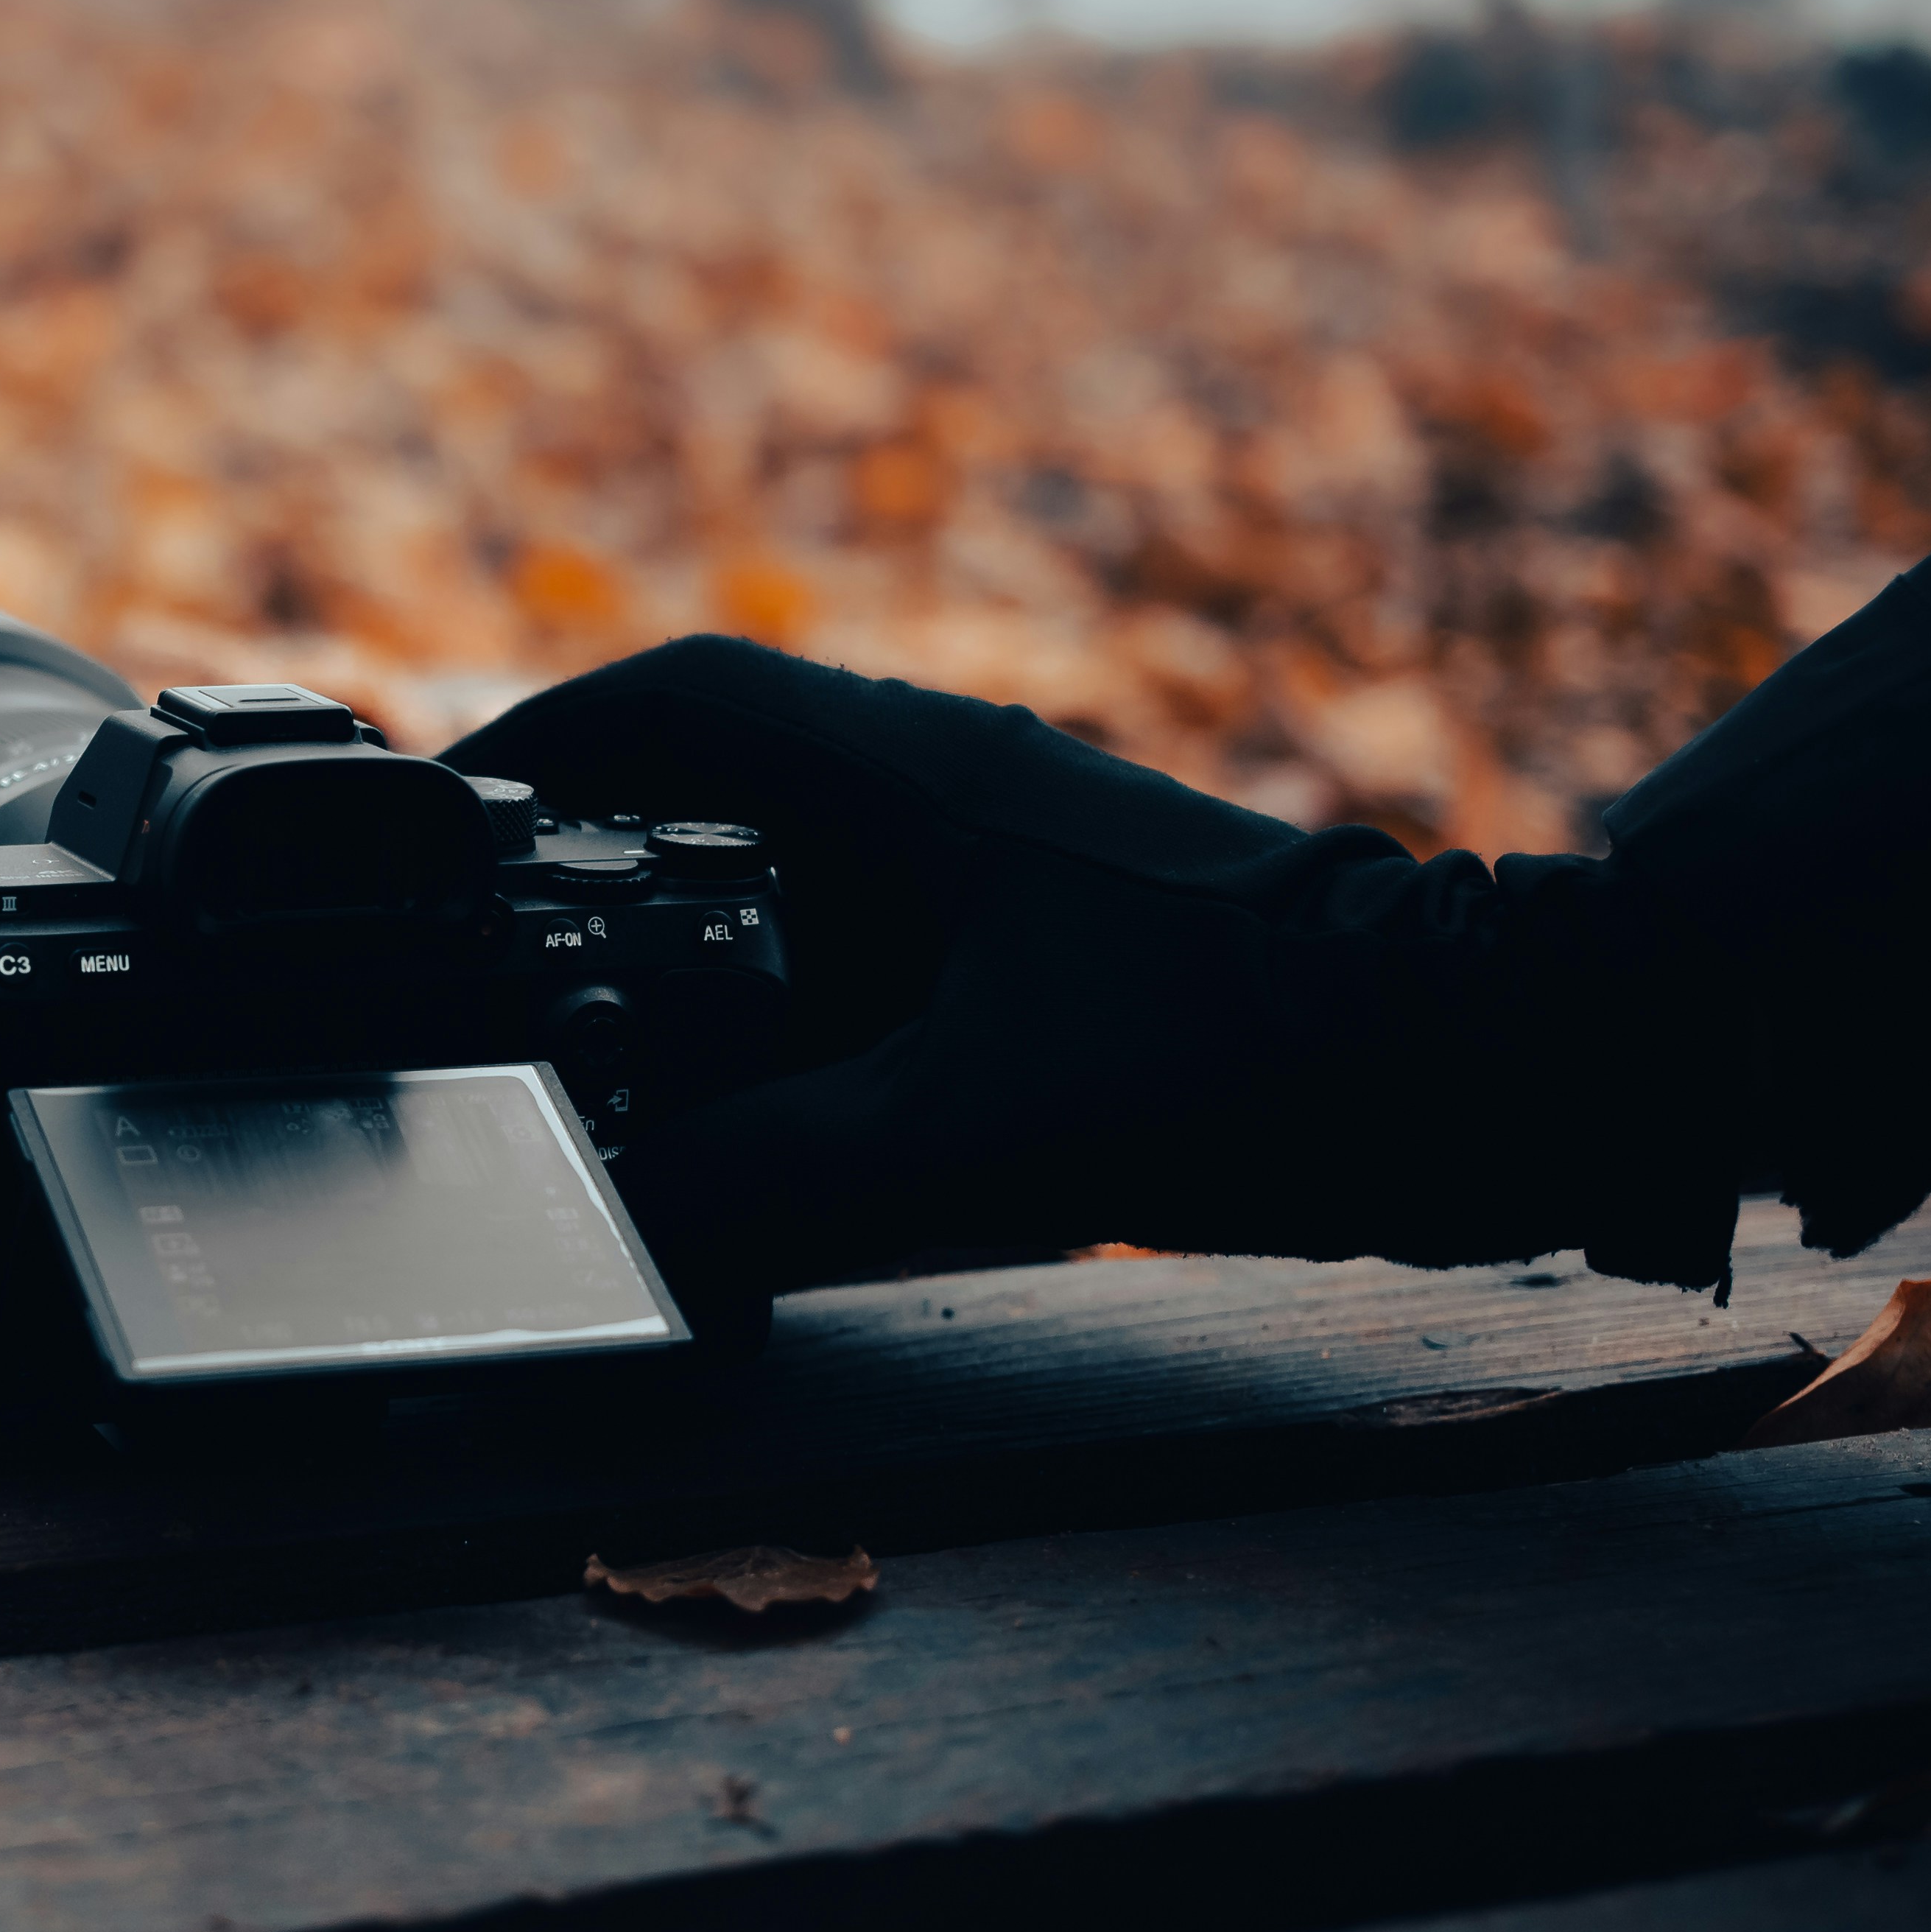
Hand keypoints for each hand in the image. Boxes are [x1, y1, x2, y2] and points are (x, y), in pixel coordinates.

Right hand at [449, 637, 1738, 1299]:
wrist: (1482, 1068)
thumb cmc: (1246, 1052)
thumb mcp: (976, 1130)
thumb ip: (780, 1180)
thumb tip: (628, 1231)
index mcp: (921, 775)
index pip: (683, 700)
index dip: (547, 742)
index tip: (447, 810)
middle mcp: (958, 798)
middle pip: (725, 796)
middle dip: (606, 879)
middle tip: (510, 976)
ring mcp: (1015, 873)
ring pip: (806, 890)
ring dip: (708, 968)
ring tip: (616, 1071)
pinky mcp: (1061, 955)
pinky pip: (885, 968)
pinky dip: (806, 1030)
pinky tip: (773, 1128)